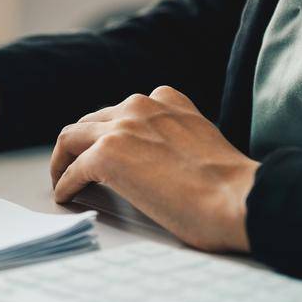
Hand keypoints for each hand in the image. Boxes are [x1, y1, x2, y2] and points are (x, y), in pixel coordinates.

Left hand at [50, 86, 257, 252]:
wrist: (238, 198)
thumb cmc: (231, 186)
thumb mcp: (203, 141)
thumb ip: (176, 138)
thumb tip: (160, 163)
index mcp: (168, 102)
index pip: (124, 108)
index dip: (110, 129)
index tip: (105, 145)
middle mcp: (141, 106)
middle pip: (92, 121)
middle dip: (81, 143)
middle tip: (75, 165)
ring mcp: (121, 129)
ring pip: (71, 137)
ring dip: (63, 160)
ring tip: (63, 179)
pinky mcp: (106, 156)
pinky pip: (72, 170)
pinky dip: (65, 184)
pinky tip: (67, 197)